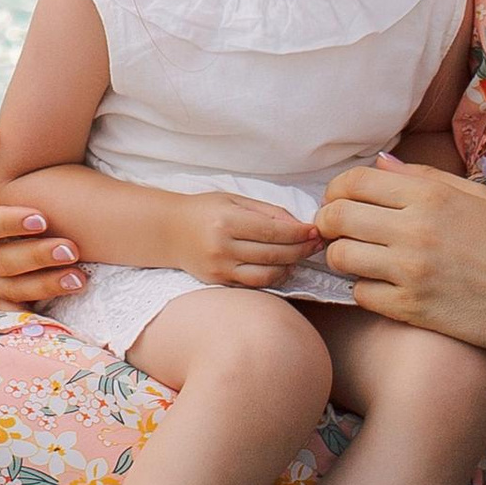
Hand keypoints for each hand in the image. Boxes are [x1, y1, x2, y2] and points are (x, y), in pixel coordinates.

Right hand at [0, 122, 82, 306]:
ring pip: (8, 287)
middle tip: (72, 249)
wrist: (11, 203)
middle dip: (35, 256)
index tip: (44, 218)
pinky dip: (36, 308)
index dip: (8, 224)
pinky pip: (14, 306)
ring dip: (44, 284)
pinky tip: (64, 305)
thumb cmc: (5, 176)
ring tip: (80, 278)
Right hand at [172, 192, 324, 291]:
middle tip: (317, 244)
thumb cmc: (204, 210)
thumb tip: (297, 224)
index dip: (298, 233)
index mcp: (227, 221)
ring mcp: (220, 268)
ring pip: (267, 275)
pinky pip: (254, 284)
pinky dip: (274, 277)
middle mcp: (222, 247)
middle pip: (273, 254)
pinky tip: (283, 267)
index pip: (272, 230)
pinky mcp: (219, 282)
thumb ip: (266, 211)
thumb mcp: (233, 199)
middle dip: (301, 249)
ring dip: (291, 266)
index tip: (315, 231)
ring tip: (301, 255)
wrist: (169, 231)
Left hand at [315, 155, 485, 352]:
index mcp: (429, 195)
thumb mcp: (474, 195)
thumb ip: (423, 176)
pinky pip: (360, 294)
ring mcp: (410, 271)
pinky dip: (364, 289)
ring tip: (359, 259)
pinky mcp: (411, 308)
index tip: (340, 201)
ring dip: (342, 257)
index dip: (336, 190)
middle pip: (336, 217)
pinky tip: (381, 286)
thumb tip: (381, 163)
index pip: (353, 182)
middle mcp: (414, 229)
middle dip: (328, 223)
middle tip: (336, 231)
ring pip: (340, 257)